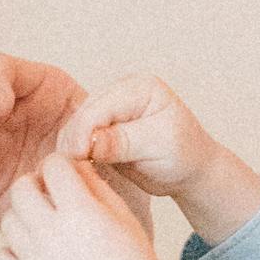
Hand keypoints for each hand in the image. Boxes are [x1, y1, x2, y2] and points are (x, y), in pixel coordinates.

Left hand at [0, 155, 179, 259]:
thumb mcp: (123, 217)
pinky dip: (11, 254)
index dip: (60, 167)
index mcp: (81, 212)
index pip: (52, 165)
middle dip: (35, 186)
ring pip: (8, 221)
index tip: (68, 180)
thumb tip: (69, 165)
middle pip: (21, 188)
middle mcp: (52, 233)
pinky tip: (32, 256)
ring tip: (44, 230)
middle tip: (50, 200)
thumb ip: (94, 185)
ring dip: (24, 219)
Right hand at [56, 75, 225, 203]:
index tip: (77, 158)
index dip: (84, 131)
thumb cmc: (184, 156)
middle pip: (84, 113)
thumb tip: (90, 142)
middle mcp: (122, 92)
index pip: (101, 106)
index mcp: (141, 87)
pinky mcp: (103, 127)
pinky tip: (77, 168)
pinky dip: (75, 152)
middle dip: (74, 140)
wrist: (190, 171)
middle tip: (69, 169)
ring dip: (72, 147)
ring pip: (76, 125)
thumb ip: (123, 142)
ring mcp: (110, 109)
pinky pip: (79, 137)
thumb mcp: (157, 147)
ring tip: (73, 170)